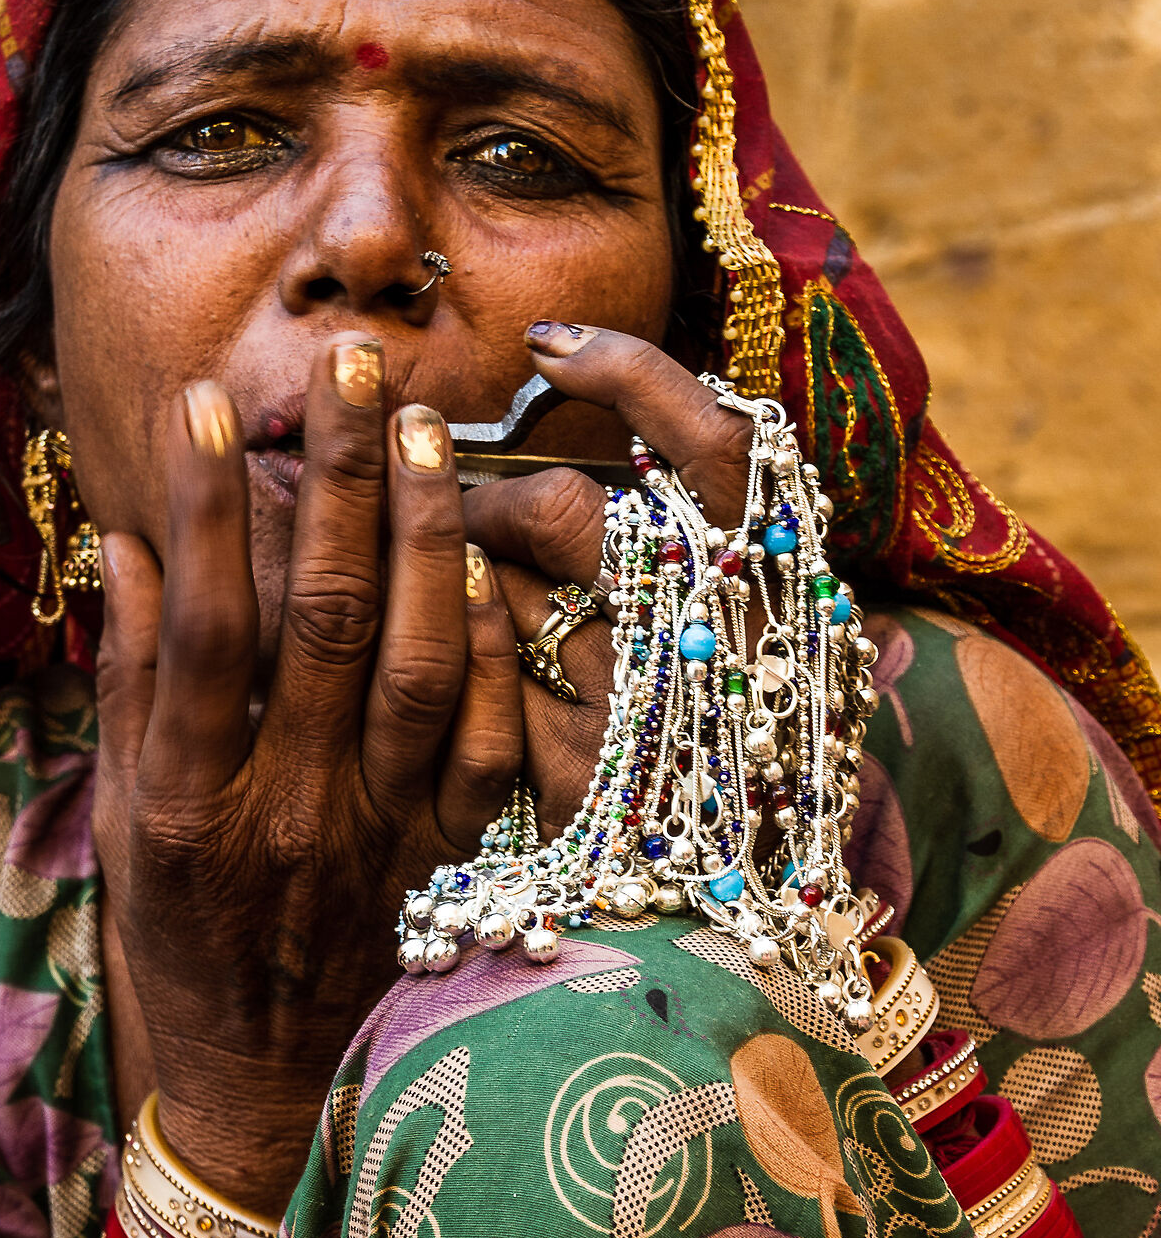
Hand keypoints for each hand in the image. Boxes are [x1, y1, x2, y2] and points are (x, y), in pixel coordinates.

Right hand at [92, 335, 521, 1211]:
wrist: (265, 1086)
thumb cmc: (177, 943)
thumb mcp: (121, 827)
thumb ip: (127, 687)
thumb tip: (136, 544)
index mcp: (188, 804)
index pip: (204, 626)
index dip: (210, 507)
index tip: (210, 401)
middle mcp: (289, 814)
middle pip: (328, 620)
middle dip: (340, 478)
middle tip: (350, 363)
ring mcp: (380, 839)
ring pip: (424, 664)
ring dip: (429, 536)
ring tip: (424, 428)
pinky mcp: (448, 861)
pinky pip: (490, 742)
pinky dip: (494, 647)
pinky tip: (486, 560)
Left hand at [463, 323, 754, 834]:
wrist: (745, 894)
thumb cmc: (737, 726)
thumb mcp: (757, 609)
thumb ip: (702, 515)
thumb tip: (592, 381)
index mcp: (780, 580)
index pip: (715, 441)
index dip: (628, 374)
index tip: (550, 343)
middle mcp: (722, 639)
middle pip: (567, 515)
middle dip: (488, 502)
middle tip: (458, 507)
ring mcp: (647, 716)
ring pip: (508, 598)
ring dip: (466, 580)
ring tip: (462, 585)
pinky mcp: (580, 783)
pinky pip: (489, 687)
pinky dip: (471, 665)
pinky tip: (468, 666)